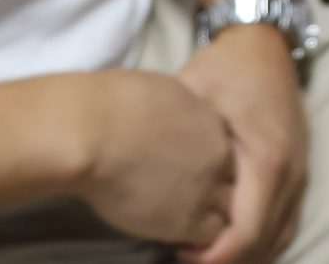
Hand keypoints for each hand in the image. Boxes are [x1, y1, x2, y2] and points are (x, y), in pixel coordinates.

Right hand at [79, 70, 238, 251]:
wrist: (93, 134)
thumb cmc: (112, 104)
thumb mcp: (161, 91)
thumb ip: (180, 112)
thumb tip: (173, 120)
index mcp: (212, 121)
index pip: (230, 148)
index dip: (214, 160)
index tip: (194, 168)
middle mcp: (218, 156)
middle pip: (235, 179)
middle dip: (219, 187)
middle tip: (194, 195)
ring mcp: (205, 189)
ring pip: (229, 211)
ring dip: (212, 214)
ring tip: (187, 216)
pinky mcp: (185, 221)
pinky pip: (209, 236)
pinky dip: (198, 238)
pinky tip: (180, 235)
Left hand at [174, 23, 309, 263]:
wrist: (263, 42)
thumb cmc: (227, 66)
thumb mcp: (195, 94)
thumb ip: (180, 137)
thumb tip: (148, 171)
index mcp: (267, 158)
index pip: (246, 232)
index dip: (214, 257)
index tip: (179, 255)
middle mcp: (291, 172)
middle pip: (263, 244)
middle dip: (225, 261)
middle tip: (182, 258)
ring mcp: (300, 173)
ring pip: (279, 239)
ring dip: (244, 255)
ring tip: (201, 255)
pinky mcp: (299, 172)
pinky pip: (286, 223)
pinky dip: (260, 241)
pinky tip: (228, 244)